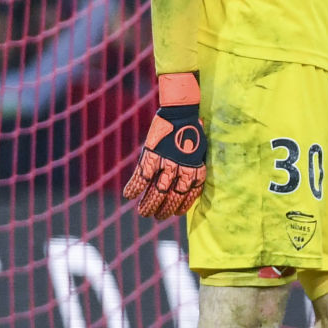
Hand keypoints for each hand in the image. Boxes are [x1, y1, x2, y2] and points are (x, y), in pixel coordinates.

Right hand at [123, 72, 206, 217]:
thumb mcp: (198, 151)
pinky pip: (141, 177)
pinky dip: (134, 187)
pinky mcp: (152, 155)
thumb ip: (193, 167)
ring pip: (156, 191)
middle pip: (171, 197)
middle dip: (163, 210)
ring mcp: (166, 162)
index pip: (188, 195)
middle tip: (155, 216)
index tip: (175, 214)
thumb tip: (188, 184)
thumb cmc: (191, 130)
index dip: (180, 206)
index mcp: (195, 169)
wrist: (180, 111)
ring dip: (148, 204)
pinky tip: (129, 195)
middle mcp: (182, 168)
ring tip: (143, 212)